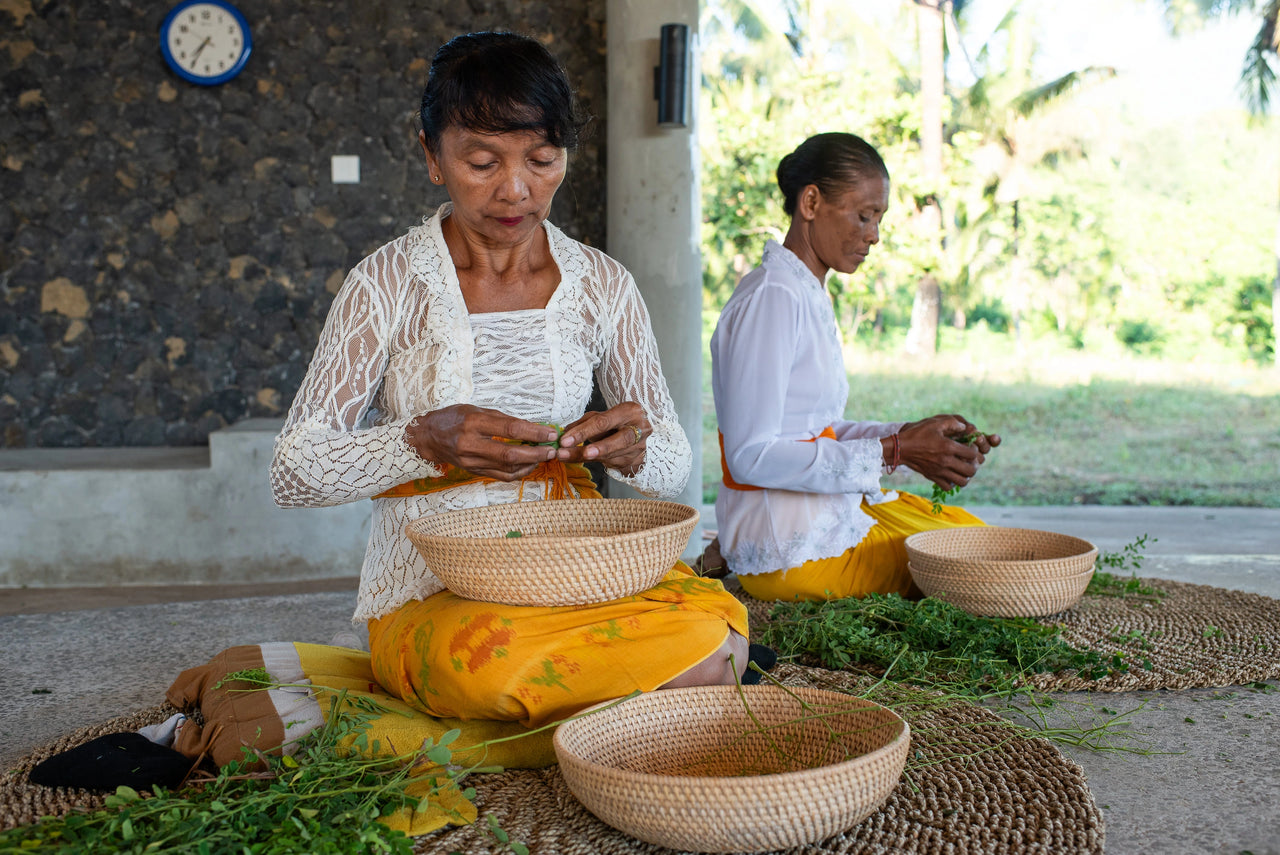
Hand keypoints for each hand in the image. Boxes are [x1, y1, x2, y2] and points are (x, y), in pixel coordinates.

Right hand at [405, 404, 558, 481]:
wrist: (428, 436)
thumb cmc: (454, 418)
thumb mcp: (477, 409)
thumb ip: (503, 419)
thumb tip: (532, 427)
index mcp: (473, 422)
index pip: (510, 428)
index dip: (534, 432)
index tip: (550, 433)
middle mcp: (471, 443)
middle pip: (510, 453)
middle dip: (536, 453)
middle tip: (552, 450)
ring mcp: (471, 461)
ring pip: (507, 468)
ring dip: (531, 463)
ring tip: (544, 456)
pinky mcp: (473, 472)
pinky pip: (501, 476)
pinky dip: (519, 472)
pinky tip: (529, 464)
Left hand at [556, 402, 650, 476]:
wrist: (637, 431)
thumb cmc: (615, 420)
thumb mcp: (601, 415)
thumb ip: (584, 423)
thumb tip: (564, 433)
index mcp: (630, 411)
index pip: (605, 421)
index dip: (584, 431)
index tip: (565, 440)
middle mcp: (639, 429)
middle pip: (619, 440)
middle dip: (599, 448)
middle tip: (581, 453)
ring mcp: (638, 447)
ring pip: (612, 455)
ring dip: (588, 458)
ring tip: (567, 457)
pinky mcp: (634, 461)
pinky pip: (611, 463)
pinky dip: (594, 461)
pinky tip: (581, 459)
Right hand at [894, 414, 999, 490]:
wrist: (900, 448)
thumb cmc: (917, 434)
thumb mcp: (934, 423)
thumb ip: (952, 423)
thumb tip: (965, 428)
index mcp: (948, 447)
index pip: (972, 454)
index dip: (975, 450)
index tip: (971, 446)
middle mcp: (945, 461)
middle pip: (971, 471)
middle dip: (974, 465)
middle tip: (970, 459)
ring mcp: (939, 471)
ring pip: (962, 482)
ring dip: (966, 476)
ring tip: (962, 468)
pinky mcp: (932, 477)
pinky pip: (948, 487)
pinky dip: (952, 482)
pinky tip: (951, 474)